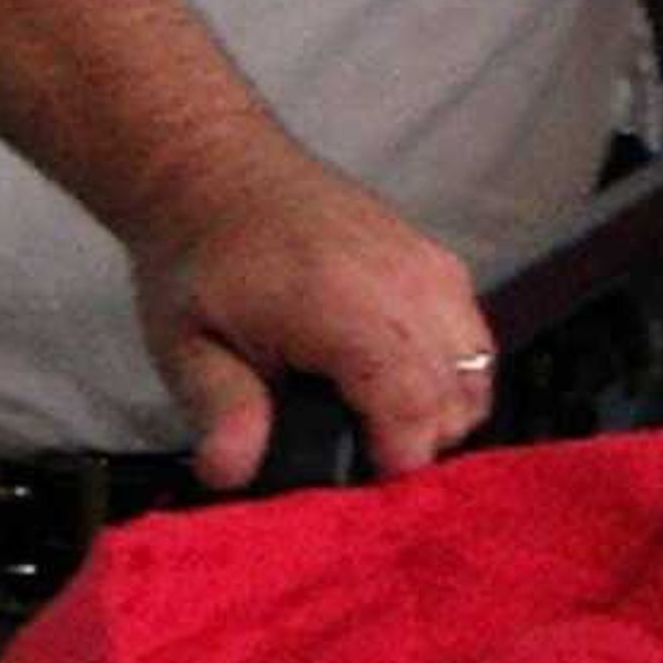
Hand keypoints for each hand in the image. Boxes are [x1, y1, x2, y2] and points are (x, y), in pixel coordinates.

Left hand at [124, 135, 497, 489]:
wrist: (219, 172)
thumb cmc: (200, 260)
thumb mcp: (186, 344)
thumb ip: (220, 410)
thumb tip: (231, 472)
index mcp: (347, 307)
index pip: (414, 414)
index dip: (390, 469)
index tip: (351, 490)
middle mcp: (408, 283)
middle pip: (456, 402)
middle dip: (413, 447)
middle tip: (350, 460)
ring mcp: (434, 267)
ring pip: (476, 374)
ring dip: (436, 413)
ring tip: (370, 425)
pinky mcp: (441, 262)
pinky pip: (473, 340)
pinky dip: (446, 375)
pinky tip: (389, 384)